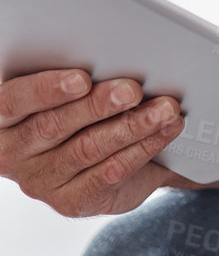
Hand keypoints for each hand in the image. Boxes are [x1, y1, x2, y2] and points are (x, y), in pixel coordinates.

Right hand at [0, 68, 185, 217]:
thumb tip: (111, 53)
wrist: (101, 156)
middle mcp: (14, 152)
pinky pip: (110, 173)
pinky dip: (143, 147)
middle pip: (52, 126)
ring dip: (131, 125)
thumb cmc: (77, 111)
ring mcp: (41, 182)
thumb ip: (73, 79)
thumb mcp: (63, 91)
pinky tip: (165, 130)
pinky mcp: (71, 201)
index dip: (45, 89)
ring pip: (87, 149)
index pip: (13, 102)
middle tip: (133, 89)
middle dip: (98, 105)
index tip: (81, 78)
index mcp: (4, 117)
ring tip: (164, 108)